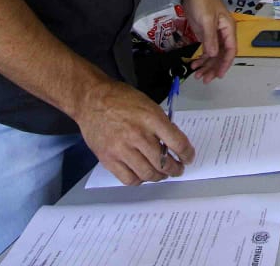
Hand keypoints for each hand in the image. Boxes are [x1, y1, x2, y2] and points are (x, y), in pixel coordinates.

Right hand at [74, 78, 194, 185]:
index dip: (187, 154)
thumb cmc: (120, 99)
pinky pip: (128, 179)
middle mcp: (137, 135)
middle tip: (178, 169)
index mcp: (151, 118)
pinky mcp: (108, 159)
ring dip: (159, 176)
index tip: (188, 157)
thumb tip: (174, 142)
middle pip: (163, 162)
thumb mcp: (148, 104)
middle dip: (175, 169)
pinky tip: (142, 174)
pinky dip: (139, 180)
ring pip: (147, 174)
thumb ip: (161, 123)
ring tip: (162, 173)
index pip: (177, 142)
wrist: (91, 99)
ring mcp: (121, 149)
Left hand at [181, 0, 234, 82]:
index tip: (219, 75)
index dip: (225, 64)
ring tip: (198, 76)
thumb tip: (213, 55)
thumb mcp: (206, 19)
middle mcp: (224, 34)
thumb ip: (210, 38)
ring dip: (207, 66)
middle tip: (204, 80)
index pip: (230, 50)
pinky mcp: (206, 35)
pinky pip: (207, 50)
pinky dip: (202, 59)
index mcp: (228, 29)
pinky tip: (195, 65)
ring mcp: (215, 35)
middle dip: (214, 68)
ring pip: (214, 55)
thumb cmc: (202, 2)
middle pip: (222, 55)